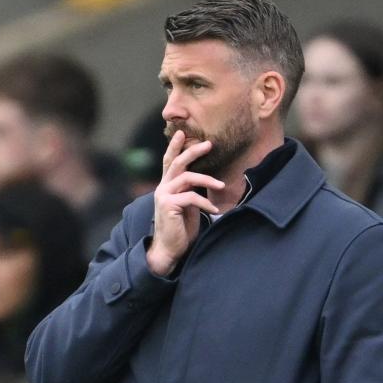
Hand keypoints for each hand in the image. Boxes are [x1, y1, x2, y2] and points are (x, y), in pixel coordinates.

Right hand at [146, 130, 224, 275]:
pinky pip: (191, 197)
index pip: (169, 162)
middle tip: (208, 143)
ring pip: (186, 177)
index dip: (175, 147)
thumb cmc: (180, 229)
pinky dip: (205, 203)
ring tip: (221, 185)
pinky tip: (214, 210)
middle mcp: (162, 188)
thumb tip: (207, 180)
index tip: (182, 133)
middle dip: (192, 151)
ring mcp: (163, 195)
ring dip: (207, 180)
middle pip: (176, 162)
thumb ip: (191, 191)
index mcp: (166, 186)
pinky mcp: (168, 205)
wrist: (169, 250)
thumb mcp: (188, 206)